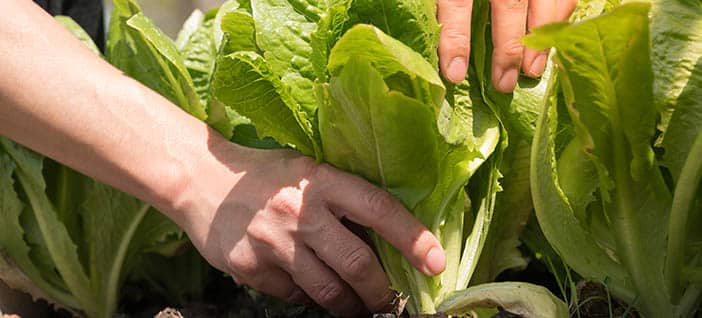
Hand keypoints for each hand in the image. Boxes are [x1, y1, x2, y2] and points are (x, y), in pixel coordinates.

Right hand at [172, 141, 445, 315]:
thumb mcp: (306, 169)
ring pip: (328, 291)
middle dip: (381, 291)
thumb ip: (341, 199)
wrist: (198, 178)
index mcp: (321, 180)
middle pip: (357, 264)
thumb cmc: (264, 173)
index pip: (379, 209)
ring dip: (350, 305)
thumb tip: (383, 242)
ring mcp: (273, 242)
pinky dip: (308, 297)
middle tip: (388, 300)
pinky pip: (293, 295)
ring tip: (357, 306)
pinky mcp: (250, 267)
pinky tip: (309, 288)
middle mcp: (300, 211)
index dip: (412, 239)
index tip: (435, 264)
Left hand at [438, 0, 577, 91]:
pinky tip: (551, 39)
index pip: (456, 1)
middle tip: (504, 84)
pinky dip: (560, 15)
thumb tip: (438, 41)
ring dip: (541, 37)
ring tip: (533, 70)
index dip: (455, 38)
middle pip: (508, 3)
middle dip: (508, 48)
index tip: (454, 73)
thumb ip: (440, 2)